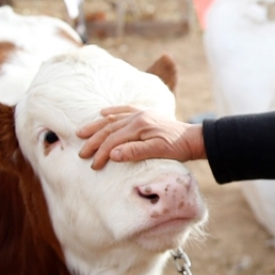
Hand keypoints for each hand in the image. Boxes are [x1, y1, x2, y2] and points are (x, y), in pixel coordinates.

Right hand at [77, 106, 204, 168]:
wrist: (193, 138)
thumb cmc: (177, 148)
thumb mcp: (158, 152)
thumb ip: (136, 151)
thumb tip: (113, 154)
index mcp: (140, 126)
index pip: (114, 140)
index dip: (101, 153)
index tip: (94, 165)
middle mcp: (138, 117)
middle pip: (109, 129)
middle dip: (93, 142)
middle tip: (82, 154)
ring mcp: (141, 114)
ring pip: (112, 119)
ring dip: (96, 127)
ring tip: (81, 133)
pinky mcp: (145, 114)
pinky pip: (124, 110)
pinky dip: (112, 112)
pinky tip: (102, 113)